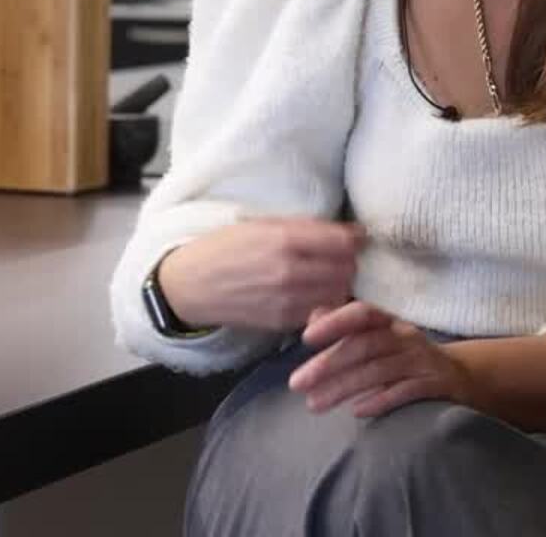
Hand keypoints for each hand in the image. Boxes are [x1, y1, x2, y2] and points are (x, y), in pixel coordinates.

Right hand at [155, 218, 364, 331]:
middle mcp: (290, 271)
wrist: (191, 285)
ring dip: (340, 284)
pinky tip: (313, 293)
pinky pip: (321, 312)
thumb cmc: (225, 247)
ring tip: (328, 276)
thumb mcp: (262, 223)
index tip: (353, 237)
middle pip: (348, 269)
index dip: (354, 238)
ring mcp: (288, 301)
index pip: (344, 241)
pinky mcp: (283, 322)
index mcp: (284, 239)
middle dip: (349, 261)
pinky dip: (325, 303)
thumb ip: (306, 227)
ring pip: (339, 293)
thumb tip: (350, 232)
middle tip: (340, 257)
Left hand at [287, 301, 476, 419]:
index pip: (362, 314)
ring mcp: (422, 361)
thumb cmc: (408, 357)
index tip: (306, 338)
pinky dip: (381, 400)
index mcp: (390, 323)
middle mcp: (406, 337)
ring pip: (380, 370)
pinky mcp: (436, 385)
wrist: (463, 377)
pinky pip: (407, 391)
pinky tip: (357, 410)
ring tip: (315, 404)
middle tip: (297, 383)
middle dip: (329, 364)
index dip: (335, 322)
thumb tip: (313, 317)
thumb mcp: (380, 337)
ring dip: (344, 387)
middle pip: (365, 346)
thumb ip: (348, 327)